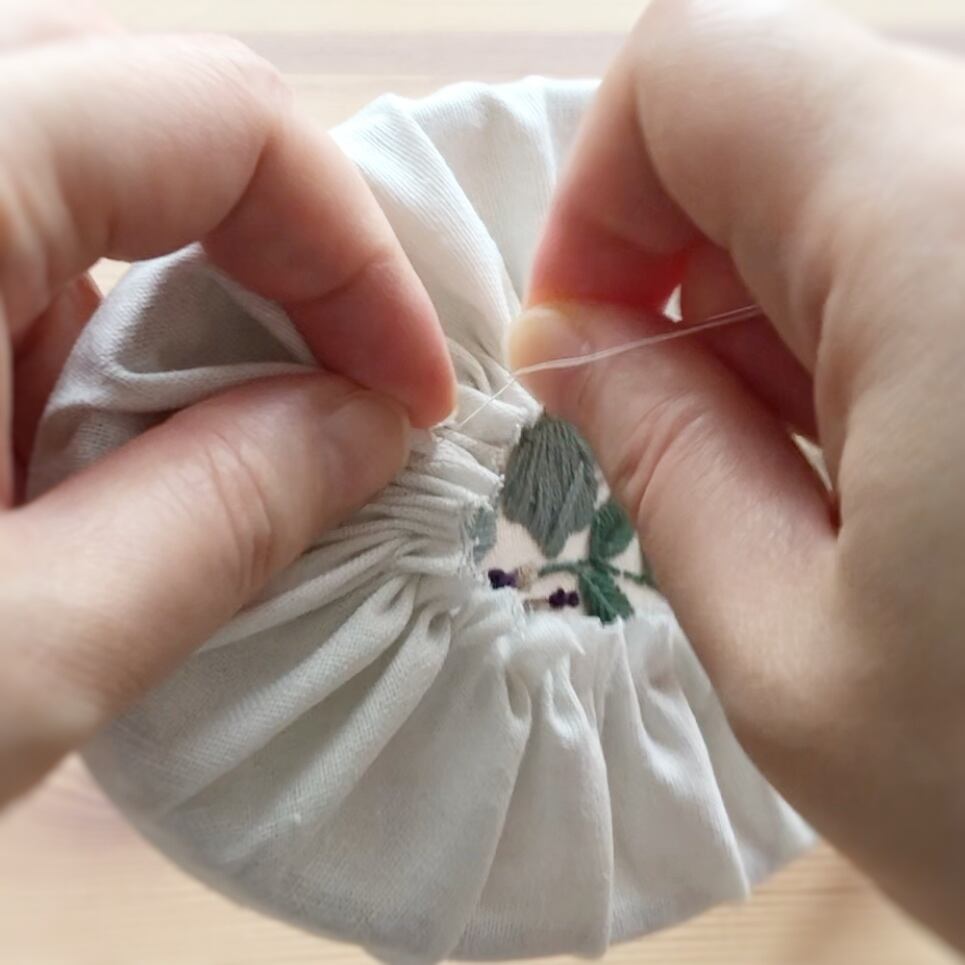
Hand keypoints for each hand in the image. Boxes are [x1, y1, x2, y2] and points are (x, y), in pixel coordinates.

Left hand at [0, 3, 453, 805]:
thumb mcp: (6, 666)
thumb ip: (225, 519)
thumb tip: (373, 426)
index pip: (218, 113)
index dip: (358, 253)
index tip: (412, 392)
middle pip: (153, 124)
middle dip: (282, 273)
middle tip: (338, 409)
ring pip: (80, 192)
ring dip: (179, 330)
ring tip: (190, 474)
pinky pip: (2, 251)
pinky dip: (86, 350)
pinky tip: (74, 465)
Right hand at [513, 0, 964, 947]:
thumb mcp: (790, 650)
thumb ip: (656, 454)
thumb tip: (569, 345)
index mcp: (948, 233)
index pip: (694, 67)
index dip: (597, 196)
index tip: (582, 339)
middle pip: (782, 117)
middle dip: (682, 265)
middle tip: (673, 430)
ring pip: (869, 176)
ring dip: (778, 307)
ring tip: (795, 471)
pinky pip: (950, 236)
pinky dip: (874, 324)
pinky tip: (890, 459)